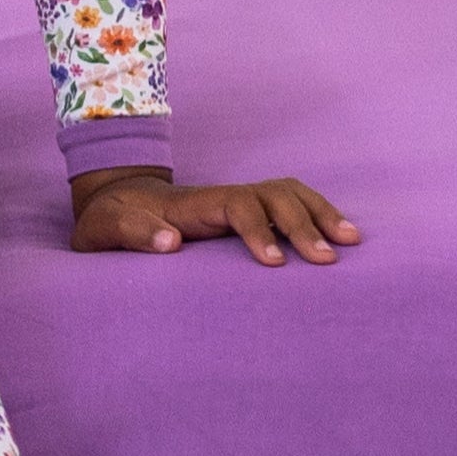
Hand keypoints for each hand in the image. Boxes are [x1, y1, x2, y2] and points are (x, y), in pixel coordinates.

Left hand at [70, 166, 360, 265]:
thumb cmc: (110, 220)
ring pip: (286, 193)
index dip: (258, 229)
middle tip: (327, 260)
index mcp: (191, 204)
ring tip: (351, 242)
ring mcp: (234, 202)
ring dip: (319, 213)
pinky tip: (339, 237)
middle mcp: (220, 197)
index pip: (236, 205)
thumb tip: (170, 242)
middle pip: (272, 194)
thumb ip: (132, 233)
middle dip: (302, 222)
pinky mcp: (243, 214)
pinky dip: (316, 214)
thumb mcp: (105, 228)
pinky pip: (286, 204)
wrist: (112, 202)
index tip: (275, 262)